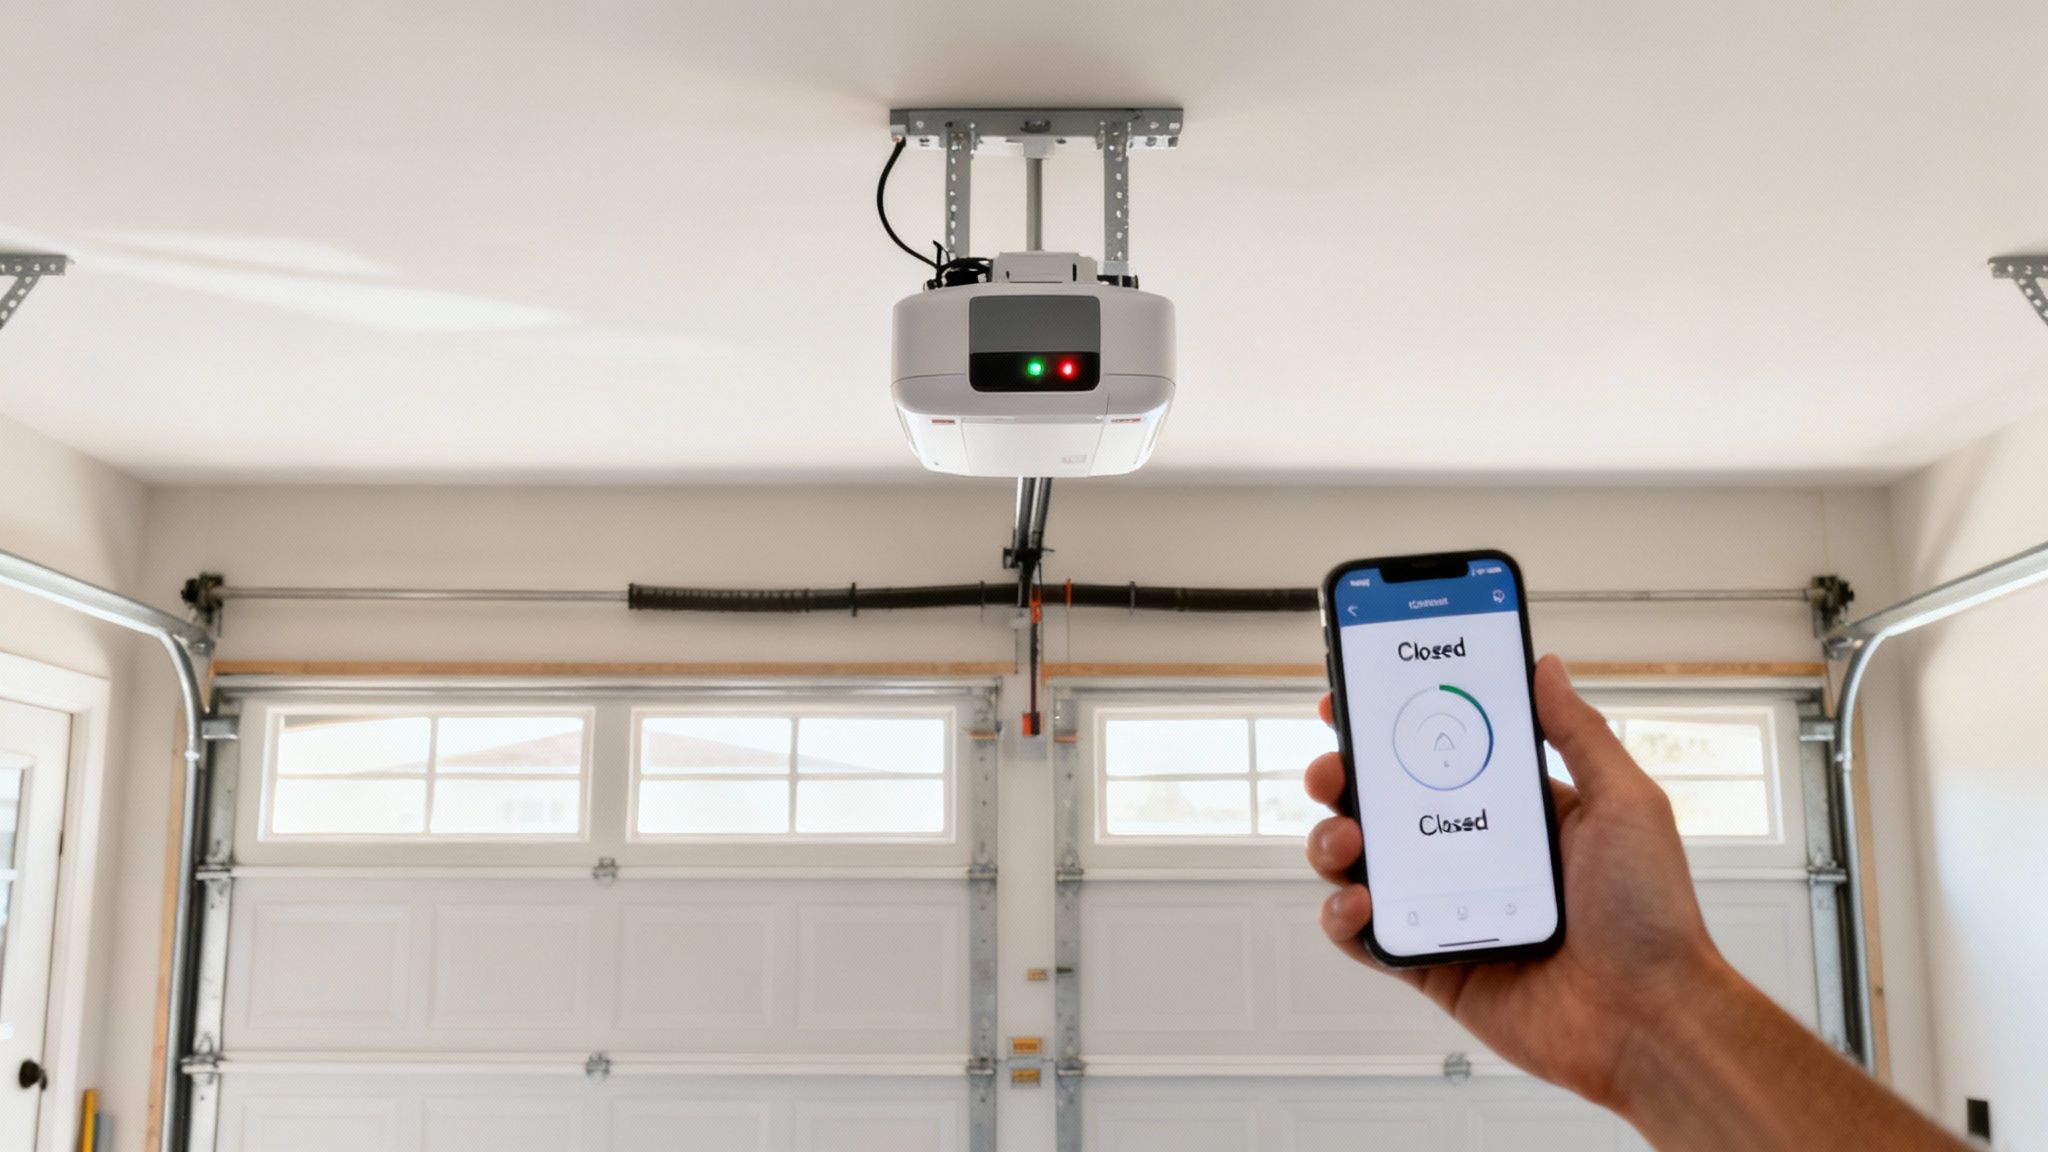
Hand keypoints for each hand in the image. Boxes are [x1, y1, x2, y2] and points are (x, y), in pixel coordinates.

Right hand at [1304, 655, 1731, 1106]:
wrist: (1650, 1018)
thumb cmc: (1651, 916)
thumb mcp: (1625, 803)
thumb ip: (1579, 733)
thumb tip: (1545, 668)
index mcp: (1516, 814)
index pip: (1440, 758)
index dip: (1393, 729)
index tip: (1354, 701)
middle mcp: (1475, 856)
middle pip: (1385, 805)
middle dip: (1345, 779)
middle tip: (1334, 772)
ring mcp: (1448, 910)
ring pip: (1363, 864)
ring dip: (1333, 842)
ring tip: (1346, 841)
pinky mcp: (1432, 963)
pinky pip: (1367, 936)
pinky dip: (1343, 918)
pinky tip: (1357, 903)